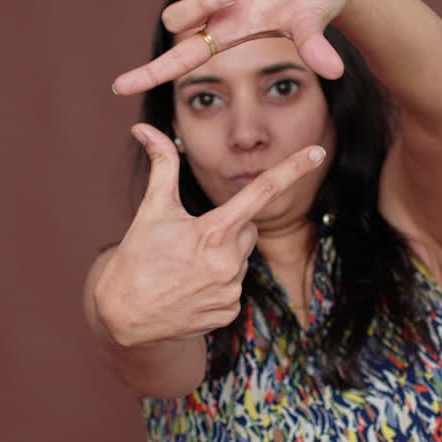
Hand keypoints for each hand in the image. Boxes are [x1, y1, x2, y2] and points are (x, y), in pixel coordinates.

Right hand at [93, 124, 326, 347]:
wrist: (124, 314)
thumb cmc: (137, 257)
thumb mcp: (151, 209)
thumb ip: (161, 165)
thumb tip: (144, 127)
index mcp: (212, 232)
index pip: (261, 192)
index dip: (292, 169)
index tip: (317, 153)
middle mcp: (228, 263)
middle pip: (249, 230)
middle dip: (229, 229)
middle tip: (193, 241)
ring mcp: (230, 291)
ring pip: (243, 259)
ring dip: (223, 258)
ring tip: (187, 268)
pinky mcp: (228, 312)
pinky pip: (235, 288)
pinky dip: (218, 285)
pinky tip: (192, 289)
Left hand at [112, 0, 353, 95]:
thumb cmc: (316, 5)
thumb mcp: (314, 26)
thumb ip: (316, 47)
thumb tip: (334, 70)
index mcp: (229, 34)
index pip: (180, 60)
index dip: (149, 74)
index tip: (118, 88)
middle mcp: (214, 7)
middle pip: (175, 16)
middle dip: (201, 2)